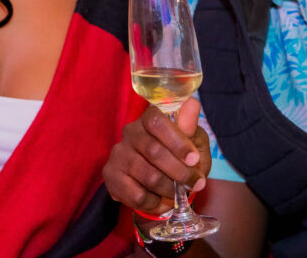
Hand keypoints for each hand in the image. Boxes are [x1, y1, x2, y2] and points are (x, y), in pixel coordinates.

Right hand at [104, 98, 212, 214]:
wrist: (162, 182)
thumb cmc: (181, 156)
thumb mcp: (192, 142)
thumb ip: (190, 127)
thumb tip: (192, 104)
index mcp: (149, 118)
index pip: (157, 122)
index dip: (177, 141)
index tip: (194, 160)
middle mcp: (130, 131)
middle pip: (153, 151)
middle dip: (179, 171)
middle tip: (195, 183)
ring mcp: (118, 153)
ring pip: (147, 175)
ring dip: (169, 189)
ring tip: (179, 194)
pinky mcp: (111, 175)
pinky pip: (136, 194)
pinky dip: (155, 202)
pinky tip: (162, 201)